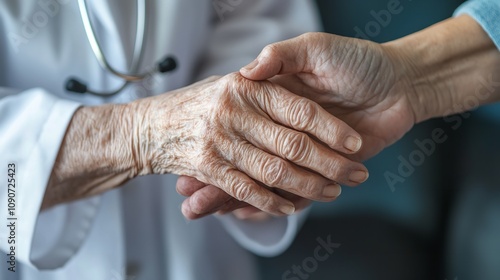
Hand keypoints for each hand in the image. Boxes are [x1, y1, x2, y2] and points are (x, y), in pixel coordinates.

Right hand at [178, 33, 413, 218]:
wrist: (401, 83)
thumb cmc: (360, 61)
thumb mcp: (317, 48)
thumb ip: (283, 56)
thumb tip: (249, 71)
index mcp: (277, 96)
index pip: (242, 126)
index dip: (218, 139)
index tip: (191, 153)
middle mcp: (282, 123)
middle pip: (251, 156)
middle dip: (218, 178)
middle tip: (186, 197)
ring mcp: (298, 147)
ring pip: (267, 177)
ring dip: (238, 192)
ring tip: (199, 210)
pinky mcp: (318, 167)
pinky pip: (287, 191)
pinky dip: (270, 204)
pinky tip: (245, 212)